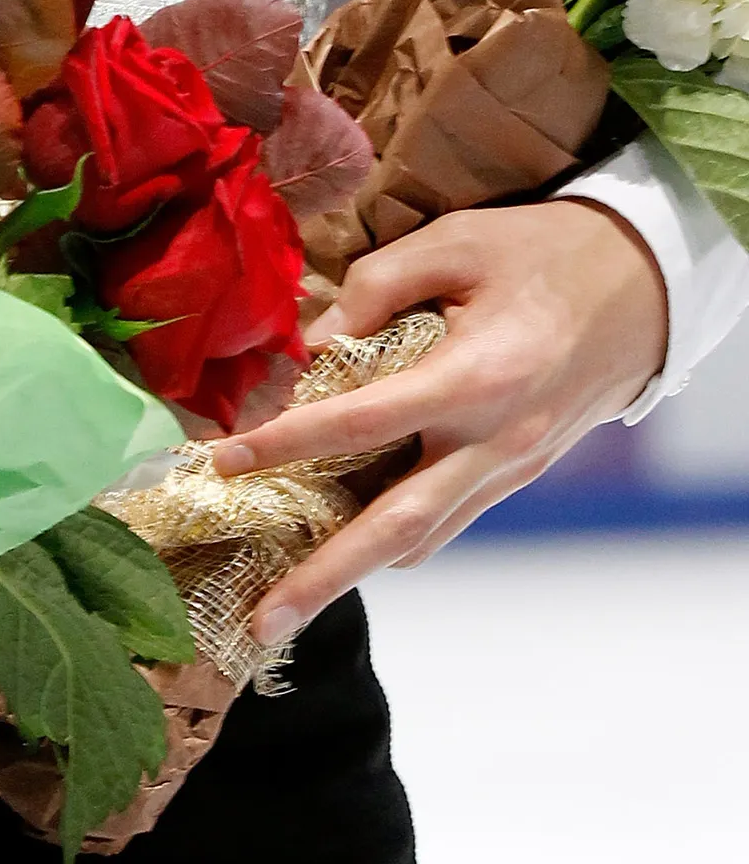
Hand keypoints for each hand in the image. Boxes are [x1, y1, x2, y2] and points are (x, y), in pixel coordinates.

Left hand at [206, 199, 668, 642]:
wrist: (642, 286)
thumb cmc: (542, 253)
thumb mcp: (454, 243)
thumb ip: (376, 286)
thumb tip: (312, 343)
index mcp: (476, 378)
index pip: (361, 423)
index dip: (286, 444)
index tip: (222, 460)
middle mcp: (495, 441)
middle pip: (399, 526)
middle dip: (326, 576)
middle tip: (264, 621)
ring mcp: (512, 467)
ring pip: (426, 537)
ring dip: (357, 570)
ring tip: (288, 598)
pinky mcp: (519, 473)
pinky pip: (450, 518)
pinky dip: (397, 537)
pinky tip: (348, 536)